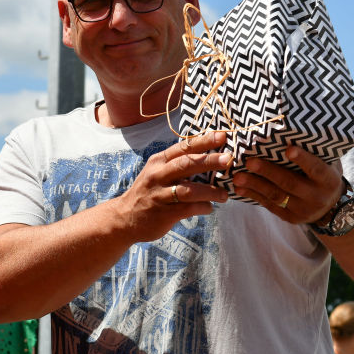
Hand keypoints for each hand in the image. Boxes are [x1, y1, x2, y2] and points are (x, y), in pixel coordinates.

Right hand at [113, 131, 231, 241]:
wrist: (125, 218)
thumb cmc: (149, 191)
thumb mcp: (157, 172)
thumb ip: (178, 164)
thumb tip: (210, 156)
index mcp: (159, 161)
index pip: (183, 147)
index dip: (203, 141)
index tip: (222, 136)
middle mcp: (158, 175)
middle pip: (186, 164)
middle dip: (209, 161)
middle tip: (228, 159)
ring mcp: (160, 195)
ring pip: (189, 190)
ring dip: (210, 191)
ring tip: (225, 194)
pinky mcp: (163, 213)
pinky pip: (188, 209)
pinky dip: (202, 207)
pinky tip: (209, 208)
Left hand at [232, 145, 342, 223]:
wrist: (332, 208)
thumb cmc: (325, 174)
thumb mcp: (329, 163)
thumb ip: (315, 150)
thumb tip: (293, 125)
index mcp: (328, 179)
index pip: (316, 168)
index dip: (303, 159)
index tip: (289, 149)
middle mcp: (317, 196)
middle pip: (290, 183)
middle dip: (268, 172)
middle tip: (250, 161)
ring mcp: (303, 210)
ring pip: (276, 196)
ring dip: (255, 185)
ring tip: (238, 177)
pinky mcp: (290, 218)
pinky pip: (270, 206)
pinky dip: (254, 196)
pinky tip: (239, 188)